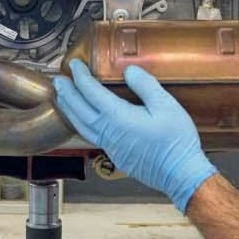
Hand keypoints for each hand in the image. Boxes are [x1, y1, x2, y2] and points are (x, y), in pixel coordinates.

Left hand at [52, 59, 216, 211]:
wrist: (180, 174)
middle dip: (67, 93)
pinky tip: (83, 119)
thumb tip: (129, 70)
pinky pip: (89, 135)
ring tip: (62, 98)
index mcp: (119, 118)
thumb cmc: (176, 142)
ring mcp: (110, 146)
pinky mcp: (115, 155)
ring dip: (69, 109)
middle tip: (58, 80)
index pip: (91, 93)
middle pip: (79, 110)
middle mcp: (109, 133)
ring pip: (81, 125)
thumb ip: (145, 85)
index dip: (81, 77)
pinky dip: (80, 123)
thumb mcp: (167, 106)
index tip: (75, 65)